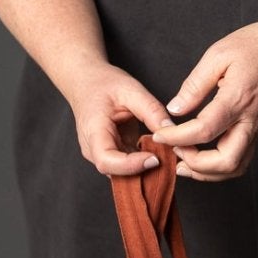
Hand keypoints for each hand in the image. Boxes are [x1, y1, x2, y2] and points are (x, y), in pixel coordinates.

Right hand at [67, 62, 173, 176]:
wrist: (86, 83)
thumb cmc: (103, 84)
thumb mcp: (131, 90)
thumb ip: (151, 110)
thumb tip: (170, 129)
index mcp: (94, 132)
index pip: (107, 161)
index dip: (131, 166)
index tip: (154, 159)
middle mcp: (93, 149)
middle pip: (116, 173)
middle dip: (144, 173)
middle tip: (170, 160)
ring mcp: (101, 154)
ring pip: (124, 174)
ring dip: (146, 171)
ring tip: (168, 158)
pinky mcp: (112, 154)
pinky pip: (128, 167)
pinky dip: (145, 163)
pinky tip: (162, 155)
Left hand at [148, 18, 257, 181]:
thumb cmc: (256, 45)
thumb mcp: (218, 55)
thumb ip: (195, 85)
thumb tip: (175, 109)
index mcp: (237, 99)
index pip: (204, 131)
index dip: (177, 138)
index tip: (160, 135)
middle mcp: (250, 120)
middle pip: (225, 162)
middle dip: (196, 165)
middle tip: (176, 151)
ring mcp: (257, 128)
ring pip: (236, 167)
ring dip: (208, 172)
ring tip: (185, 160)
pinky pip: (241, 159)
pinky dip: (218, 166)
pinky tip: (202, 156)